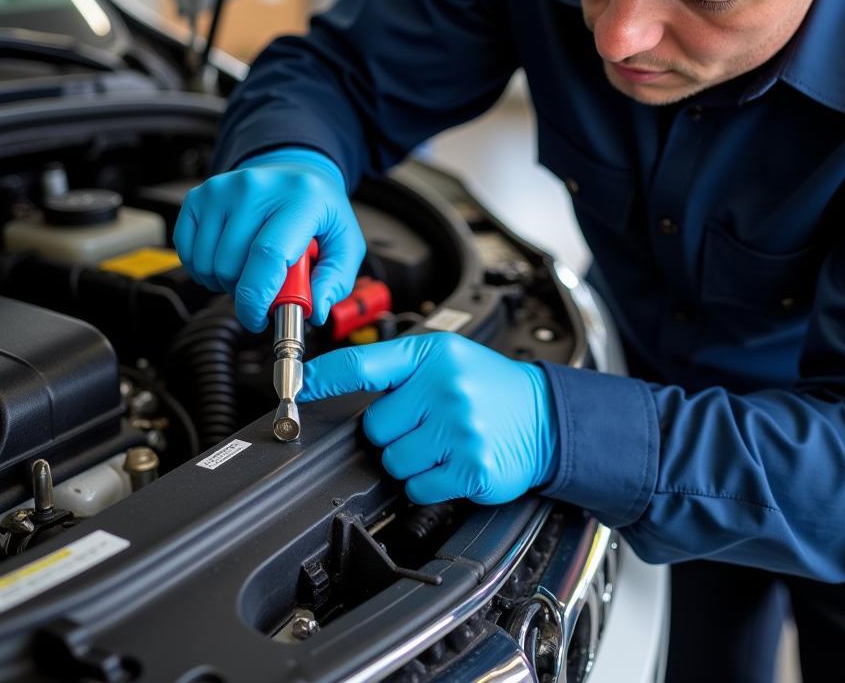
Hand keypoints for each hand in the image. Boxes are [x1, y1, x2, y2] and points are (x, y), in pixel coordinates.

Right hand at [173, 147, 365, 331]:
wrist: (295, 174)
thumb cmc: (319, 212)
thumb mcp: (345, 244)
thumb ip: (335, 281)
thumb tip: (315, 311)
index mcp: (300, 198)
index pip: (267, 254)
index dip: (257, 298)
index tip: (258, 319)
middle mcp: (257, 187)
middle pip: (232, 265)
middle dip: (245, 293)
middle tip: (266, 284)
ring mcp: (223, 189)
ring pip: (207, 264)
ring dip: (224, 282)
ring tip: (250, 270)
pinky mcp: (199, 195)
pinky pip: (188, 252)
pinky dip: (203, 269)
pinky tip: (228, 259)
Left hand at [299, 333, 559, 504]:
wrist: (545, 415)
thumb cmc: (490, 387)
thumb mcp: (447, 359)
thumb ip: (398, 370)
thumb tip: (336, 383)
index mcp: (433, 355)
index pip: (365, 363)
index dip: (325, 376)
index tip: (299, 387)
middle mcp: (446, 387)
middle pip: (376, 428)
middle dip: (395, 432)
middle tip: (428, 423)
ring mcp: (459, 428)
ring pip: (394, 462)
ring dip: (412, 460)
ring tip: (444, 442)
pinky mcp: (471, 467)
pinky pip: (418, 488)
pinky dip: (431, 483)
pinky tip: (454, 462)